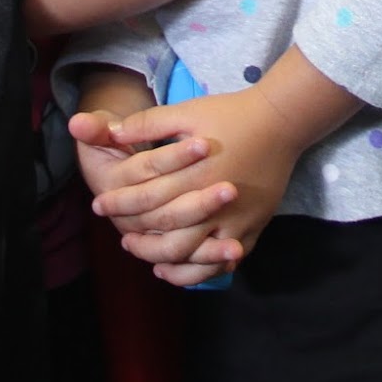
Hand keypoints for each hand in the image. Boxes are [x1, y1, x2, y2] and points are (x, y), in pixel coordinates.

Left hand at [92, 87, 308, 278]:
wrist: (282, 120)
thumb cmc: (231, 114)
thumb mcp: (187, 111)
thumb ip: (148, 123)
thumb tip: (112, 133)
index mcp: (194, 174)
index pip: (147, 199)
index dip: (119, 204)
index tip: (99, 205)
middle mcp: (214, 203)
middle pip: (167, 234)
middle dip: (138, 238)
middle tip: (119, 237)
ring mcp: (236, 220)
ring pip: (193, 256)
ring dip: (164, 259)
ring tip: (146, 256)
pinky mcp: (253, 228)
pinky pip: (222, 261)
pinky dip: (198, 270)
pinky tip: (181, 266)